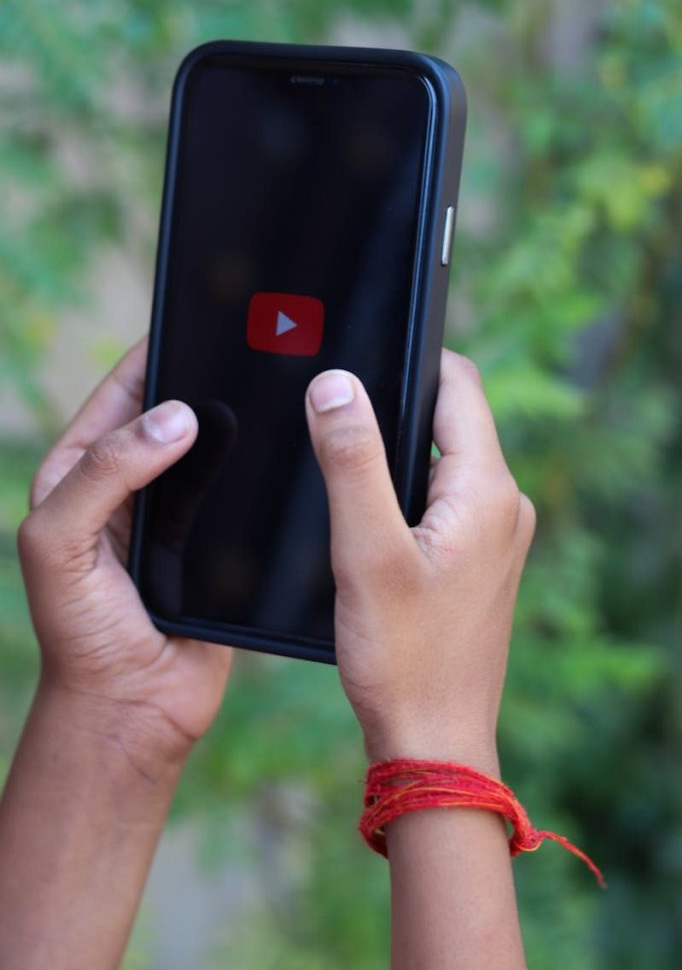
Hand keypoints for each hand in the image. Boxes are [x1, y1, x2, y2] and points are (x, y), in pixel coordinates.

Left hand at [17, 338, 232, 765]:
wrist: (131, 705)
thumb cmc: (79, 629)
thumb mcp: (61, 541)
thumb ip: (106, 473)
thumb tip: (174, 418)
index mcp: (79, 471)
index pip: (121, 393)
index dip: (154, 353)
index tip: (197, 316)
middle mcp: (128, 484)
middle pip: (171, 411)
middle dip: (203, 377)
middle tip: (250, 343)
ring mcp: (173, 511)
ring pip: (211, 446)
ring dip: (234, 419)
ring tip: (271, 382)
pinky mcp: (213, 539)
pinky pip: (237, 490)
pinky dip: (254, 466)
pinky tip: (281, 445)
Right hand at [305, 350, 534, 771]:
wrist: (434, 741)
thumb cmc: (404, 657)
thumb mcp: (365, 551)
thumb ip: (351, 461)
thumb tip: (336, 385)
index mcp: (487, 490)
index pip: (458, 385)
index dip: (407, 360)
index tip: (356, 360)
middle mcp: (504, 504)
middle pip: (450, 419)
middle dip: (393, 408)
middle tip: (334, 420)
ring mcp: (497, 534)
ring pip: (443, 461)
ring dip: (396, 455)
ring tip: (343, 471)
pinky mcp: (481, 559)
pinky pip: (444, 499)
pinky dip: (407, 493)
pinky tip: (369, 523)